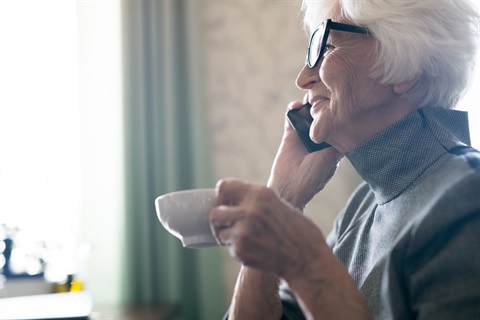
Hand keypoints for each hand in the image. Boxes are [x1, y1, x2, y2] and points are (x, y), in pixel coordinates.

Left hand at [210, 178, 327, 279]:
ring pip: (219, 231)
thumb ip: (255, 199)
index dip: (221, 196)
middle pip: (215, 212)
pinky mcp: (241, 250)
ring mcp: (243, 232)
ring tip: (242, 238)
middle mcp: (249, 210)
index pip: (223, 187)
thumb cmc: (296, 231)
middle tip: (228, 224)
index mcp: (260, 194)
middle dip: (220, 219)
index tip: (225, 203)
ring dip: (227, 235)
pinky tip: (253, 248)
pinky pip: (228, 247)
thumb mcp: (278, 203)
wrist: (307, 258)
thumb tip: (229, 199)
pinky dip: (237, 249)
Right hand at [267, 101, 342, 208]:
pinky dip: (293, 110)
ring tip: (310, 96)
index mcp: (331, 147)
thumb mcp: (330, 161)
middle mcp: (319, 140)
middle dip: (323, 106)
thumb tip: (350, 126)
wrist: (287, 188)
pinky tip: (296, 105)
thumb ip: (338, 144)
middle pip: (322, 118)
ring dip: (309, 105)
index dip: (338, 114)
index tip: (340, 101)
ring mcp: (304, 136)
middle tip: (324, 93)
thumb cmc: (311, 179)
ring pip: (308, 115)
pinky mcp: (290, 135)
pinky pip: (292, 118)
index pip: (337, 126)